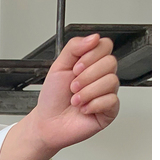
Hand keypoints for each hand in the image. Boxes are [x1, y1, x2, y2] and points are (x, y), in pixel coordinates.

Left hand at [29, 34, 119, 151]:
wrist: (47, 123)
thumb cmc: (52, 98)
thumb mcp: (58, 66)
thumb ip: (74, 47)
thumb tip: (94, 37)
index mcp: (92, 63)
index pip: (105, 45)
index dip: (90, 56)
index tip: (75, 68)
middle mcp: (101, 76)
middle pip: (110, 62)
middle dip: (86, 76)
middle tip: (73, 86)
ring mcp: (107, 92)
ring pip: (111, 81)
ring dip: (87, 92)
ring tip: (75, 100)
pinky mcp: (110, 110)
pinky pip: (111, 101)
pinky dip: (93, 105)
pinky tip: (83, 109)